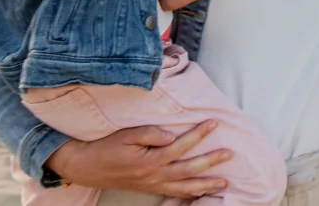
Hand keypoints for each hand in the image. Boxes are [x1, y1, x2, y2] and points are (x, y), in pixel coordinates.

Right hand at [46, 122, 230, 197]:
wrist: (89, 166)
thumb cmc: (109, 147)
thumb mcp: (127, 135)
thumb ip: (151, 133)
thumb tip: (171, 135)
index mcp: (151, 160)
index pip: (181, 146)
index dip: (199, 134)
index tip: (214, 123)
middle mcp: (155, 176)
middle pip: (189, 170)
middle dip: (211, 162)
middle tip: (229, 154)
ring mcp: (154, 185)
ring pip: (185, 187)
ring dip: (206, 184)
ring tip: (224, 181)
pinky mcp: (150, 189)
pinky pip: (175, 194)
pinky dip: (190, 195)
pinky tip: (201, 192)